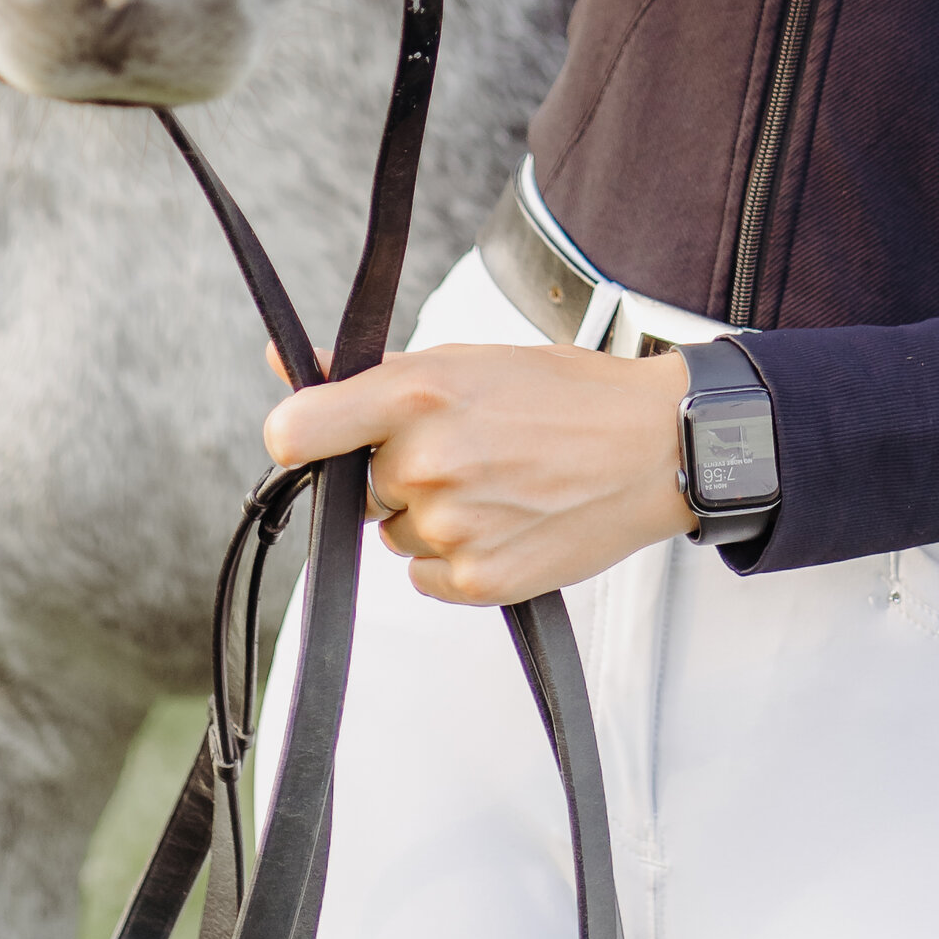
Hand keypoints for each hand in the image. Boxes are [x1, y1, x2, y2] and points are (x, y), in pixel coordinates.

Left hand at [262, 339, 692, 604]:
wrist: (652, 445)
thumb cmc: (562, 393)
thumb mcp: (465, 359)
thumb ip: (367, 373)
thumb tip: (286, 362)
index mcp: (417, 394)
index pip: (296, 432)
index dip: (296, 438)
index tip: (308, 440)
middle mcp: (426, 462)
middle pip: (361, 489)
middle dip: (399, 473)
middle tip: (468, 448)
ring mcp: (452, 527)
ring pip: (396, 534)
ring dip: (432, 516)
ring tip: (499, 482)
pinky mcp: (478, 580)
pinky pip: (427, 577)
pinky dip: (457, 557)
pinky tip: (508, 520)